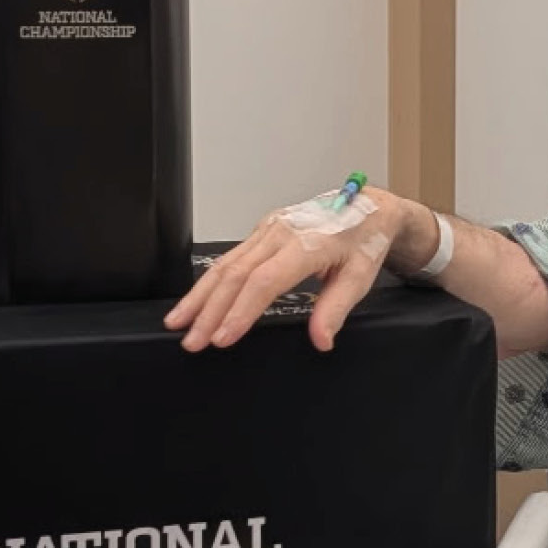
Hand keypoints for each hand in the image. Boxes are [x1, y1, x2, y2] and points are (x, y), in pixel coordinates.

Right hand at [162, 189, 419, 353]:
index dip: (241, 311)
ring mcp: (268, 229)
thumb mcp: (362, 276)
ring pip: (225, 264)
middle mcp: (282, 232)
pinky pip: (230, 258)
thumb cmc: (365, 240)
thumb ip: (337, 308)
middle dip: (209, 310)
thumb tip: (321, 340)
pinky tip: (195, 301)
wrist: (370, 207)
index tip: (223, 337)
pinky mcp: (262, 231)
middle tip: (193, 341)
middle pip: (236, 274)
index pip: (265, 281)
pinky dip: (209, 282)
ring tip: (178, 323)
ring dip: (199, 296)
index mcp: (308, 243)